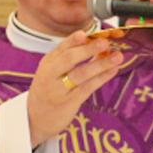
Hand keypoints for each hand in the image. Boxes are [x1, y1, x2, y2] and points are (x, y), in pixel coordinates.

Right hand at [26, 31, 123, 146]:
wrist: (35, 118)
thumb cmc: (48, 90)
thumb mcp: (52, 71)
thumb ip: (69, 57)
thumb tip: (95, 42)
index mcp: (47, 63)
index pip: (61, 48)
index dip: (74, 40)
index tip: (85, 33)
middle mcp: (51, 74)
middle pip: (69, 59)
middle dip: (88, 50)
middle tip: (105, 43)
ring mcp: (59, 90)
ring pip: (81, 74)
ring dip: (100, 64)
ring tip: (117, 57)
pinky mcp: (69, 103)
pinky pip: (87, 88)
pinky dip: (101, 78)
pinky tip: (112, 71)